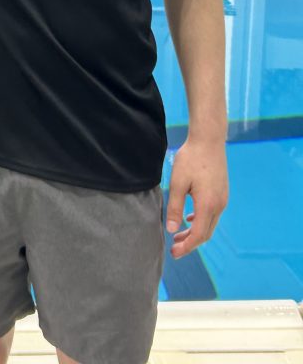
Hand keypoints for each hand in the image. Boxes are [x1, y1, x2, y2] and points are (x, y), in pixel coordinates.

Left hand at [166, 138, 227, 258]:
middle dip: (190, 243)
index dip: (187, 247)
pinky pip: (212, 214)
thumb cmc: (191, 159)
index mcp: (208, 205)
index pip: (199, 235)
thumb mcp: (177, 182)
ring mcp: (222, 199)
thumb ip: (175, 207)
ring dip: (195, 232)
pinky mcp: (221, 192)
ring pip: (209, 224)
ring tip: (178, 236)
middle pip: (206, 233)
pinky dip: (200, 221)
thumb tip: (172, 229)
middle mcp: (219, 205)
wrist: (209, 140)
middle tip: (174, 249)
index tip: (174, 253)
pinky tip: (189, 220)